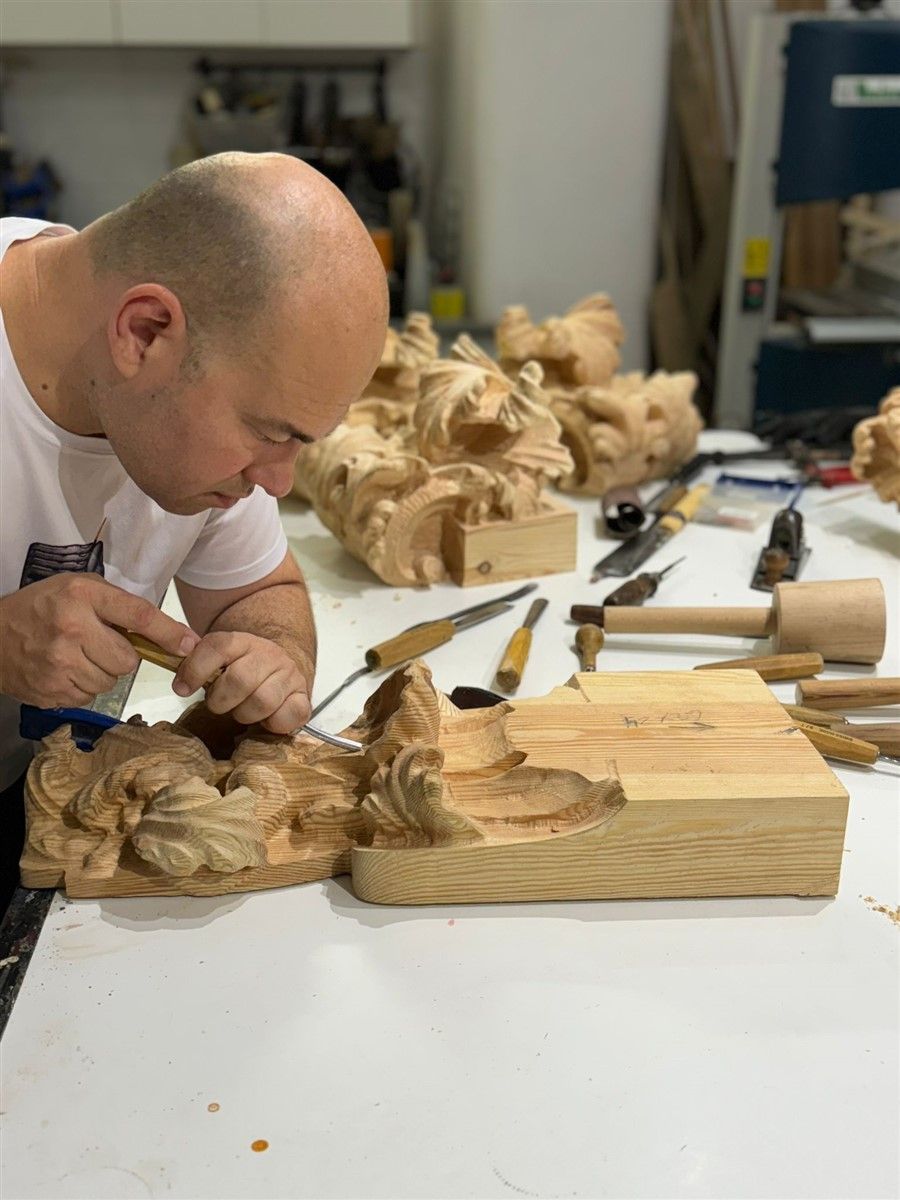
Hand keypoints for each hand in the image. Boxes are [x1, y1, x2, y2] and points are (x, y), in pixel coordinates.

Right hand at [0, 573, 198, 708]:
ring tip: (75, 656)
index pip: (138, 616)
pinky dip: (82, 687)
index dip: (168, 633)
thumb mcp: (77, 588)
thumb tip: (168, 634)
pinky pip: (89, 697)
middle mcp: (71, 629)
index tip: (189, 645)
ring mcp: (60, 665)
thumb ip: (117, 605)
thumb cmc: (40, 607)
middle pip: (127, 661)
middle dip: (119, 656)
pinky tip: (63, 670)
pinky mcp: (52, 692)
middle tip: (96, 644)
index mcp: (81, 596)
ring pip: (109, 683)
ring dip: (100, 673)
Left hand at [172, 631, 311, 734]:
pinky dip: (274, 723)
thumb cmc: (241, 670)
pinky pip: (291, 714)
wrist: (281, 666)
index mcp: (242, 641)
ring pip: (263, 700)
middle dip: (220, 700)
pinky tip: (265, 720)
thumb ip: (197, 665)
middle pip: (240, 679)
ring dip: (244, 714)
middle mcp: (269, 654)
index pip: (218, 647)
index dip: (195, 669)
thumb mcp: (218, 660)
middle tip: (218, 704)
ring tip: (241, 712)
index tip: (181, 688)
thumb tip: (181, 682)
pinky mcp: (304, 698)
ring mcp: (289, 675)